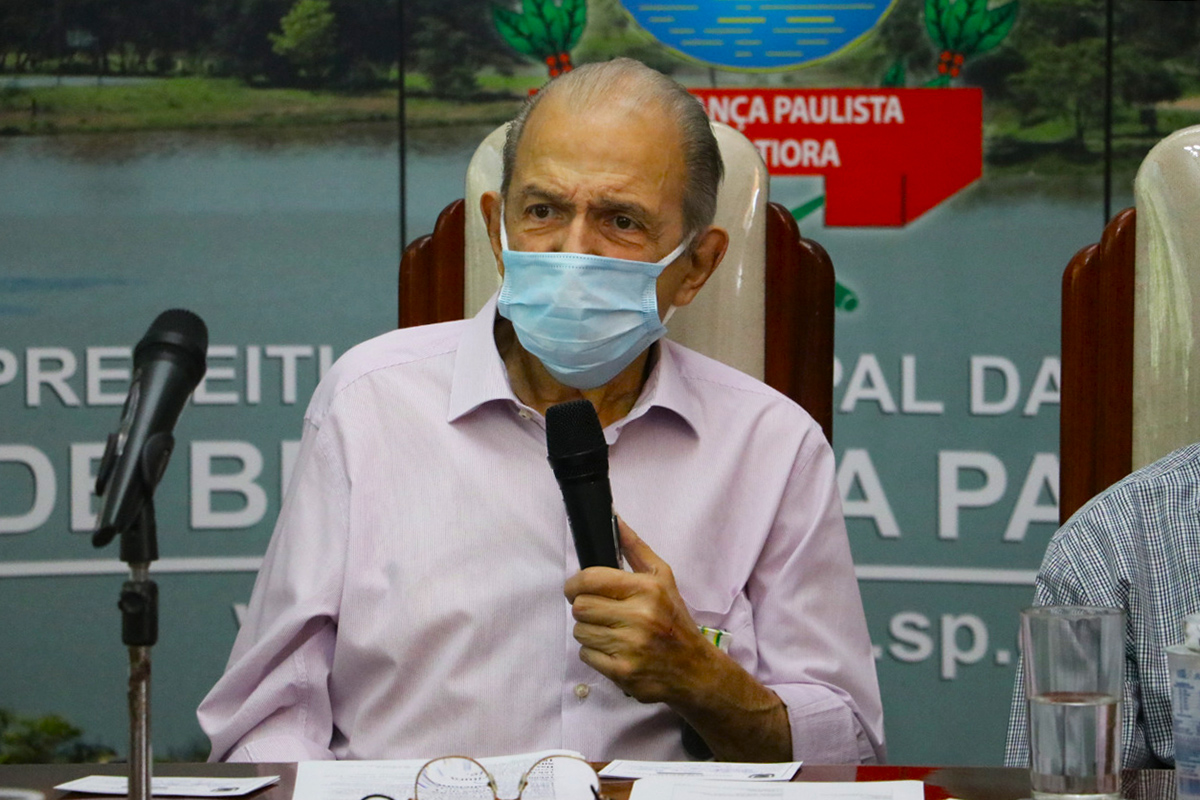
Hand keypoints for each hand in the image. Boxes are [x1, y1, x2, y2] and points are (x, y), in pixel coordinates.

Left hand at [563, 518, 712, 703]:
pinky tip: (614, 650)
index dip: (575, 584)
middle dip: (585, 610)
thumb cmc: (674, 620)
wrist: (694, 669)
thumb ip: (635, 549)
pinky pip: (586, 655)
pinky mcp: (622, 671)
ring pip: (580, 632)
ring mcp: (630, 646)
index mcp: (647, 589)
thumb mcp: (663, 579)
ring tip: (610, 633)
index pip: (591, 579)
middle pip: (580, 607)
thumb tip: (614, 520)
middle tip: (600, 613)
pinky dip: (595, 653)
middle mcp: (639, 616)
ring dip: (590, 632)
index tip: (576, 589)